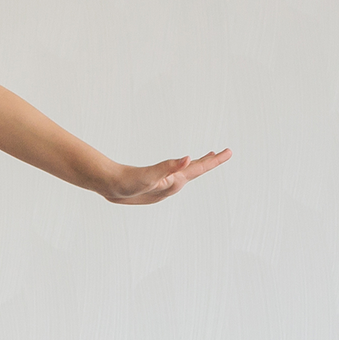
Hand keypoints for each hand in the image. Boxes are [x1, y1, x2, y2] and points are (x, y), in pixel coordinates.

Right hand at [102, 148, 231, 203]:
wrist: (110, 188)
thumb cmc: (127, 183)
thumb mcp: (149, 175)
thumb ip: (168, 167)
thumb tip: (188, 159)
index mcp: (174, 182)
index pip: (199, 169)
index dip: (215, 160)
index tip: (228, 152)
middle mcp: (172, 185)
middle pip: (196, 171)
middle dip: (210, 162)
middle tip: (225, 152)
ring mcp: (164, 185)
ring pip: (186, 172)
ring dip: (198, 164)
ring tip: (207, 157)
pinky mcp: (156, 183)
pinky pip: (175, 173)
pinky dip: (184, 167)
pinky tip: (181, 167)